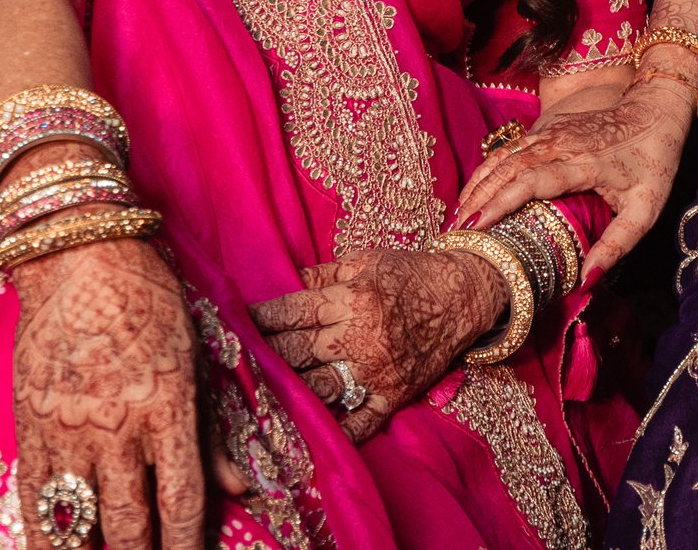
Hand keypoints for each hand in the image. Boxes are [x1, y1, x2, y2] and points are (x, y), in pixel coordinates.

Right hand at [11, 233, 208, 549]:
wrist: (76, 256)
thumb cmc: (148, 297)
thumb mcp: (194, 353)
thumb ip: (213, 428)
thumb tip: (239, 488)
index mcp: (168, 405)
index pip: (182, 499)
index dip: (188, 546)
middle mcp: (117, 427)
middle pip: (131, 524)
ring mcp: (67, 431)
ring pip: (80, 522)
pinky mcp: (28, 428)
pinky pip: (33, 499)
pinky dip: (46, 536)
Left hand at [251, 247, 505, 442]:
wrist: (464, 295)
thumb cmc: (411, 274)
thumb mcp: (366, 262)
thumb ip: (324, 274)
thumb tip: (286, 280)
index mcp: (353, 298)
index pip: (294, 312)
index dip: (261, 320)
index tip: (233, 325)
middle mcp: (362, 336)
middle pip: (299, 351)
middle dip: (264, 355)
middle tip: (233, 362)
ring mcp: (377, 370)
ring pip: (320, 387)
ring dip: (288, 393)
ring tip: (256, 396)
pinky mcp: (394, 394)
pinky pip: (361, 420)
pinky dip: (336, 431)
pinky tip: (307, 436)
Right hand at [451, 75, 694, 280]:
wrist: (657, 111)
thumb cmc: (654, 162)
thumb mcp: (646, 210)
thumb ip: (616, 245)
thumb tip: (586, 281)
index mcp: (582, 162)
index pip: (530, 181)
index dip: (499, 203)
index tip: (476, 229)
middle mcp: (559, 143)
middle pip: (506, 169)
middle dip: (476, 200)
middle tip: (455, 234)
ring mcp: (550, 133)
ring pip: (502, 156)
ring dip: (476, 185)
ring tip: (456, 217)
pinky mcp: (546, 130)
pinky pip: (508, 149)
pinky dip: (487, 171)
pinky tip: (475, 191)